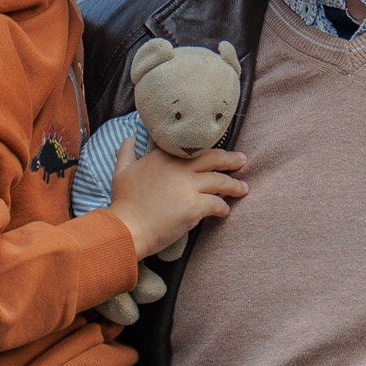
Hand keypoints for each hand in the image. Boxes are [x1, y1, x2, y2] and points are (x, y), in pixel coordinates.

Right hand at [107, 138, 245, 261]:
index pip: (193, 149)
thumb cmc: (123, 202)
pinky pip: (217, 204)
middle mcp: (179, 168)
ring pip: (220, 182)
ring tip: (243, 188)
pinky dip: (224, 208)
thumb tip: (129, 138)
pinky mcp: (195, 206)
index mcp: (163, 157)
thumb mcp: (121, 171)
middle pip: (213, 159)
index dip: (208, 151)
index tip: (217, 153)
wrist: (126, 227)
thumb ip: (126, 153)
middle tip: (242, 161)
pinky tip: (225, 211)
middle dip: (231, 160)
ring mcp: (188, 186)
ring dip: (235, 186)